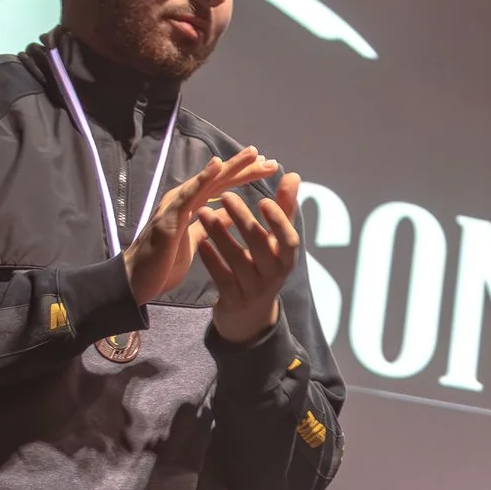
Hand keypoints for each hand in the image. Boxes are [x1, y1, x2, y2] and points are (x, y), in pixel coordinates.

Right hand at [124, 147, 277, 306]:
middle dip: (242, 167)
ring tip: (251, 154)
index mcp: (191, 207)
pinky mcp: (169, 217)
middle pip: (217, 179)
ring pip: (207, 181)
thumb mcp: (194, 241)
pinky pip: (188, 195)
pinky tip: (217, 165)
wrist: (136, 283)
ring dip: (230, 166)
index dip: (242, 176)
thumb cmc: (162, 263)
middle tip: (267, 157)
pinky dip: (203, 179)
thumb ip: (210, 225)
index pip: (221, 186)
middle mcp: (183, 201)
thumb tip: (231, 214)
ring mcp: (174, 206)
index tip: (266, 167)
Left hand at [198, 170, 303, 343]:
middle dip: (243, 219)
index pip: (288, 240)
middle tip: (225, 196)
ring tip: (202, 212)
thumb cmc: (265, 266)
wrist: (250, 315)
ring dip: (219, 234)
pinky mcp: (233, 299)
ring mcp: (253, 289)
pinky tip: (199, 241)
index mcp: (287, 259)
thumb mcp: (278, 242)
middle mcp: (274, 276)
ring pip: (236, 259)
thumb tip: (291, 174)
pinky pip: (221, 277)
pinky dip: (210, 259)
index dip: (278, 221)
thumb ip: (284, 209)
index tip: (263, 199)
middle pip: (260, 246)